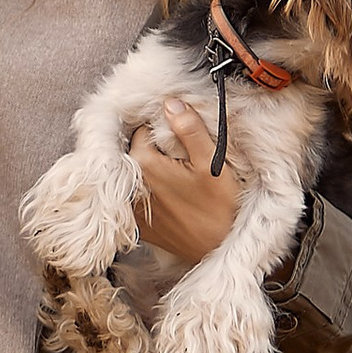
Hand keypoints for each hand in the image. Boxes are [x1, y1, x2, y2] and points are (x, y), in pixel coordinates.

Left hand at [129, 99, 247, 261]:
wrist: (218, 249)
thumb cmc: (220, 208)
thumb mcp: (211, 162)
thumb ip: (189, 129)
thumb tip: (170, 103)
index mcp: (144, 163)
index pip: (142, 129)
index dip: (161, 128)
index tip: (178, 136)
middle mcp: (131, 184)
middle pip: (135, 150)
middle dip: (154, 147)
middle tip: (181, 156)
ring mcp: (131, 206)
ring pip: (136, 174)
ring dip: (150, 170)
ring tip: (177, 176)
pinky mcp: (138, 224)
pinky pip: (137, 197)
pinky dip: (149, 192)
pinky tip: (171, 196)